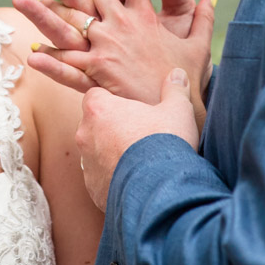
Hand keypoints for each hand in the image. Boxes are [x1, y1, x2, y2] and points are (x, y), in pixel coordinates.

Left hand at [77, 67, 199, 209]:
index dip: (112, 101)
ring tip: (139, 161)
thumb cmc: (165, 142)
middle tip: (138, 134)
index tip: (130, 108)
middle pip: (94, 125)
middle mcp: (86, 135)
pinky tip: (136, 181)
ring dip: (112, 154)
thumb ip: (175, 91)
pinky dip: (114, 179)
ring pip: (96, 153)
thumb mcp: (177, 110)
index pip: (95, 96)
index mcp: (99, 109)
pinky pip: (101, 179)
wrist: (159, 190)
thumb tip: (178, 75)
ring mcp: (87, 164)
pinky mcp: (93, 189)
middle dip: (112, 128)